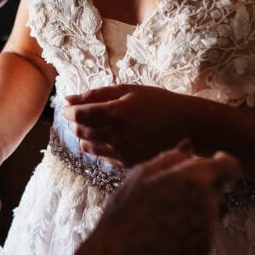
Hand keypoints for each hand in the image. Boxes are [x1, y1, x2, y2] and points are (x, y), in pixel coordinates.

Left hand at [63, 84, 189, 166]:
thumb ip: (96, 94)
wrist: (188, 125)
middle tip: (80, 115)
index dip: (68, 111)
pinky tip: (107, 138)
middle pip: (80, 132)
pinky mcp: (129, 163)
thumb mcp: (128, 91)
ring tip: (92, 127)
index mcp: (116, 113)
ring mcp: (123, 152)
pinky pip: (103, 158)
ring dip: (84, 136)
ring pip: (89, 147)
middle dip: (75, 123)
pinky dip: (98, 148)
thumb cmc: (158, 102)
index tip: (67, 108)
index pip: (78, 115)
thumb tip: (69, 98)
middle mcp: (117, 135)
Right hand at [95, 144, 240, 254]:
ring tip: (167, 212)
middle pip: (220, 186)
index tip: (215, 159)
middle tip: (177, 189)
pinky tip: (167, 229)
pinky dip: (192, 226)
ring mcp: (209, 227)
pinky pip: (206, 228)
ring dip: (199, 205)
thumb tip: (189, 147)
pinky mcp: (205, 246)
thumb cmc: (127, 208)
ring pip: (213, 208)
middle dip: (205, 183)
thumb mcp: (142, 173)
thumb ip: (171, 157)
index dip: (224, 161)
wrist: (120, 252)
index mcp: (194, 178)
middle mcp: (209, 202)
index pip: (230, 166)